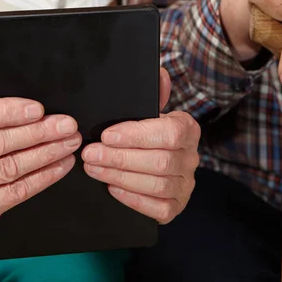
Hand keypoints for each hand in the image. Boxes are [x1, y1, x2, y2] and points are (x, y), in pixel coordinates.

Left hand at [81, 68, 200, 223]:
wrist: (156, 161)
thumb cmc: (148, 133)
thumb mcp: (148, 110)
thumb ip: (152, 92)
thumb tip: (158, 73)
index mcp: (187, 129)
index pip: (169, 132)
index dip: (137, 135)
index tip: (107, 135)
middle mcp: (191, 157)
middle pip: (160, 161)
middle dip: (120, 158)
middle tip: (90, 154)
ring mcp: (185, 184)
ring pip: (158, 185)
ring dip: (120, 177)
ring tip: (93, 168)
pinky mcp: (176, 206)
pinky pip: (158, 208)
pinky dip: (133, 199)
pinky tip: (111, 188)